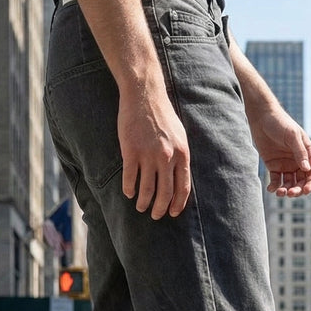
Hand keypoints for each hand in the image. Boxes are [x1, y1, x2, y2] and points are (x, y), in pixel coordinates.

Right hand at [118, 81, 191, 218]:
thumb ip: (180, 156)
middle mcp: (167, 157)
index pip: (182, 187)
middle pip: (164, 193)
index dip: (177, 204)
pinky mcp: (131, 151)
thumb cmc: (162, 115)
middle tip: (155, 215)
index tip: (172, 213)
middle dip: (160, 209)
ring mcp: (148, 155)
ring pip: (147, 189)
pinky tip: (128, 193)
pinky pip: (130, 178)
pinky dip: (129, 189)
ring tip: (140, 207)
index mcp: (182, 154)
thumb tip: (179, 178)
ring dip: (143, 202)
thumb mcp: (179, 135)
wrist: (144, 95)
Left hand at [250, 108, 310, 197]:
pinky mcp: (274, 166)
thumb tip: (307, 169)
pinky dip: (275, 187)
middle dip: (298, 189)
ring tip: (280, 192)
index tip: (306, 191)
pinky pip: (276, 181)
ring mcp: (286, 164)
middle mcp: (298, 161)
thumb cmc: (280, 123)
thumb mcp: (292, 136)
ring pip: (289, 183)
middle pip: (302, 181)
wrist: (261, 117)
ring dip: (286, 190)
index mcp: (307, 153)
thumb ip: (300, 152)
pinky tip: (271, 189)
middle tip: (290, 193)